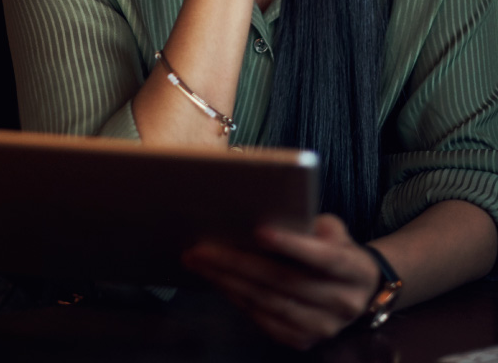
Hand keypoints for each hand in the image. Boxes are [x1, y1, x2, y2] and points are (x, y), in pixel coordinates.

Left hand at [181, 214, 379, 349]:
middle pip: (284, 281)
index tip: (259, 231)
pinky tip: (216, 280)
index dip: (292, 245)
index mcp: (354, 269)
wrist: (357, 292)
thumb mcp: (332, 231)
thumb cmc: (334, 248)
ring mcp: (323, 327)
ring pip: (268, 302)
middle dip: (238, 263)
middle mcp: (342, 302)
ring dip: (228, 281)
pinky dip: (236, 298)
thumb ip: (309, 225)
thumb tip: (269, 213)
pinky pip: (263, 320)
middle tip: (201, 248)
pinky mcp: (303, 340)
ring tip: (197, 262)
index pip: (323, 258)